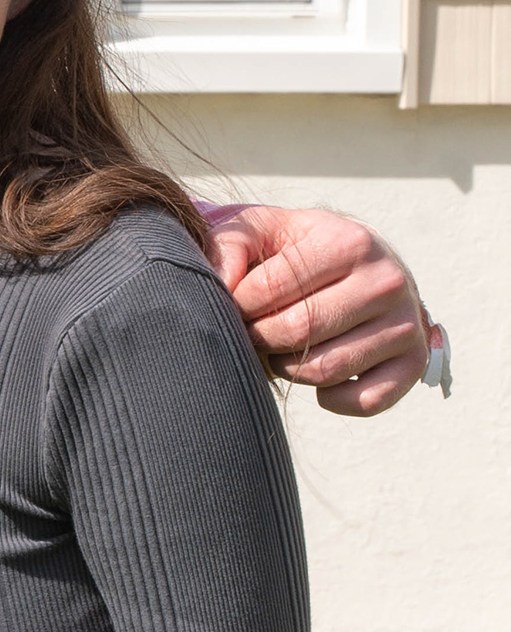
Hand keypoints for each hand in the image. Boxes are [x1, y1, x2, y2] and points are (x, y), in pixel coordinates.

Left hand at [209, 205, 430, 413]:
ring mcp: (406, 325)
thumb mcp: (261, 229)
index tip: (236, 303)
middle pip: (297, 331)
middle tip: (254, 330)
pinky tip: (319, 374)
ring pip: (325, 370)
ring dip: (288, 368)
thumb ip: (229, 246)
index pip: (269, 288)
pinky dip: (331, 398)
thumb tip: (218, 283)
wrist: (361, 265)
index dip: (238, 303)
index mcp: (351, 242)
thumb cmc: (298, 249)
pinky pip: (365, 402)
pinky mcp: (414, 364)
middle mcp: (387, 282)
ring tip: (283, 347)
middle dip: (260, 337)